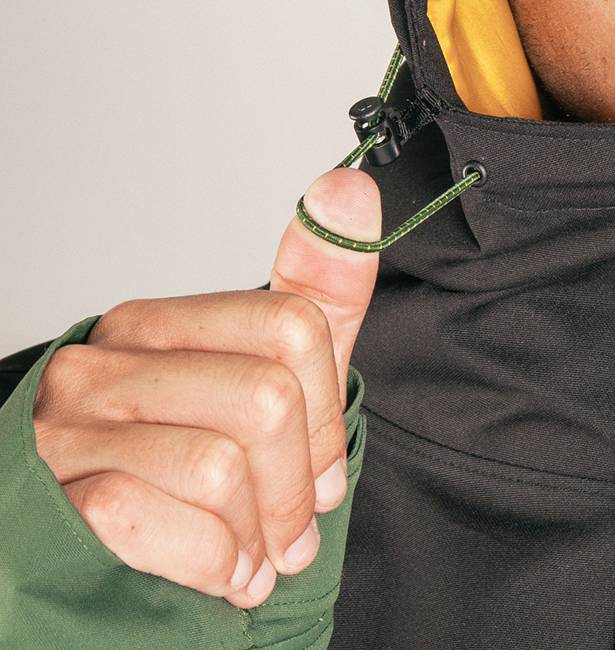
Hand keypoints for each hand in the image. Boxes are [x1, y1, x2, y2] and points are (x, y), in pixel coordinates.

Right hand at [31, 169, 380, 607]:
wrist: (82, 562)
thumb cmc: (187, 472)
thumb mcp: (270, 382)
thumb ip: (316, 295)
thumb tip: (348, 187)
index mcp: (158, 327)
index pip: (292, 326)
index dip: (329, 417)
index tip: (322, 470)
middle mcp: (103, 365)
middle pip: (267, 400)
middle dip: (297, 487)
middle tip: (290, 529)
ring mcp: (70, 430)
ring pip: (221, 467)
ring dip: (256, 535)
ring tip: (251, 554)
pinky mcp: (60, 500)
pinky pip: (172, 524)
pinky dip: (214, 564)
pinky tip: (215, 571)